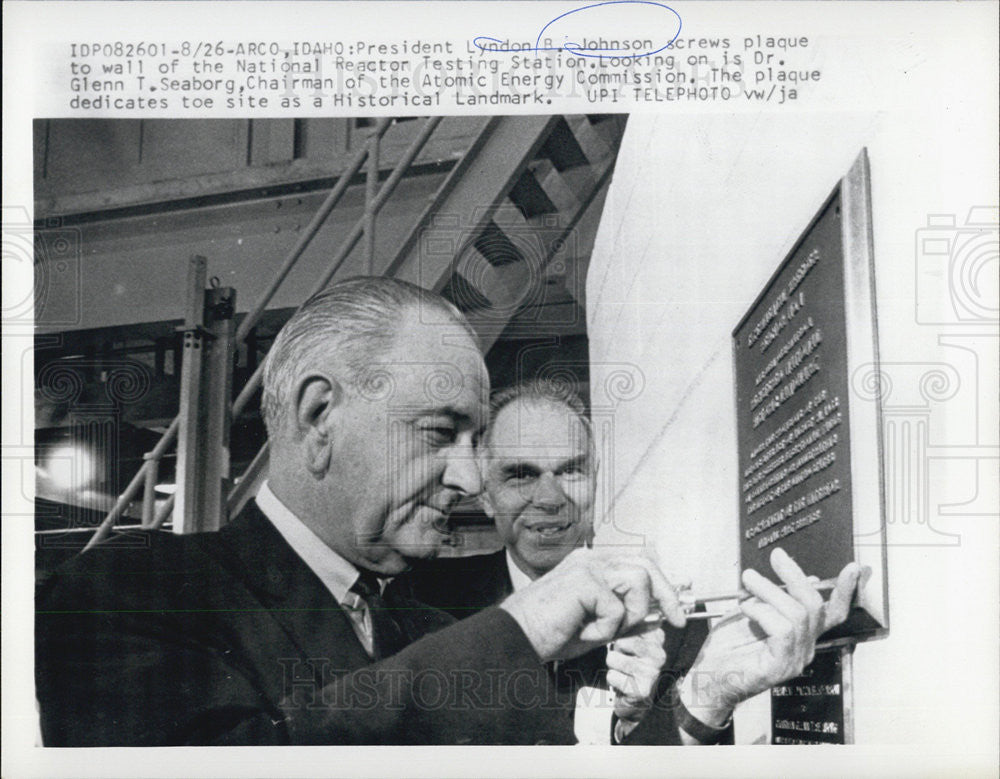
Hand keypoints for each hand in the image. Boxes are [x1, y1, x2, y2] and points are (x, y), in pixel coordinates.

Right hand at [499, 548, 685, 662]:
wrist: (516, 637)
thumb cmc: (548, 632)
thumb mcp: (595, 623)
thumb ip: (623, 615)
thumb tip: (656, 616)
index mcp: (591, 564)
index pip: (637, 563)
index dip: (661, 585)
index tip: (674, 612)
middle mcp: (590, 559)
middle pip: (645, 564)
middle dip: (666, 593)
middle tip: (677, 620)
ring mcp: (587, 567)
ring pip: (638, 581)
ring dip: (629, 614)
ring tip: (603, 629)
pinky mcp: (584, 581)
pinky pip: (616, 610)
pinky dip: (604, 630)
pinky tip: (581, 633)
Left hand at [608, 626, 666, 731]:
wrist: (635, 700)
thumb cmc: (628, 665)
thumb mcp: (629, 639)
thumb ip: (626, 624)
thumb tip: (615, 608)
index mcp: (656, 637)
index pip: (631, 622)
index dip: (619, 632)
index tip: (623, 642)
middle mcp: (659, 653)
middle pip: (621, 640)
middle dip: (615, 650)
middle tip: (624, 659)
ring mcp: (652, 672)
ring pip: (613, 658)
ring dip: (612, 665)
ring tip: (622, 671)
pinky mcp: (643, 689)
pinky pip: (612, 676)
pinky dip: (612, 680)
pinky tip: (622, 683)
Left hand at [679, 548, 860, 729]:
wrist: (707, 677)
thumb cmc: (727, 647)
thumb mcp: (753, 613)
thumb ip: (777, 598)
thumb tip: (809, 578)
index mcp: (802, 636)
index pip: (832, 615)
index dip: (844, 591)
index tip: (853, 568)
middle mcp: (804, 649)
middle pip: (815, 607)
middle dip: (796, 576)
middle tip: (776, 557)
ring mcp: (794, 660)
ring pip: (797, 614)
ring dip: (770, 589)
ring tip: (748, 581)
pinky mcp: (779, 667)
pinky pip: (782, 631)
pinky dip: (763, 612)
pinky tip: (746, 608)